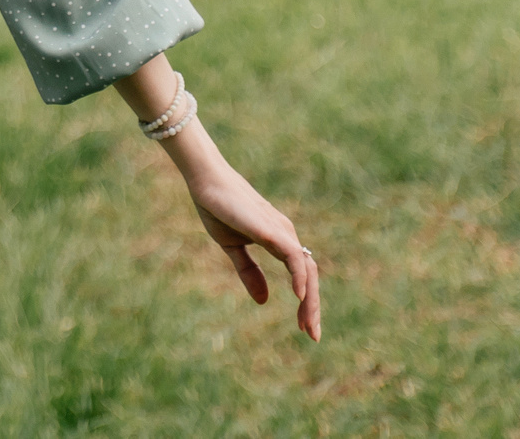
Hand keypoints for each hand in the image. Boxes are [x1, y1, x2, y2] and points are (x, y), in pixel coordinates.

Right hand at [172, 139, 321, 341]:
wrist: (206, 182)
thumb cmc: (218, 208)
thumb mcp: (233, 248)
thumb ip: (249, 272)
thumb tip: (264, 301)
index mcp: (278, 240)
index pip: (301, 274)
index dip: (305, 301)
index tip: (304, 327)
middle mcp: (286, 235)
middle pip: (310, 275)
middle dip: (312, 307)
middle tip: (312, 336)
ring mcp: (282, 231)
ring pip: (307, 269)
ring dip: (310, 299)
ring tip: (307, 325)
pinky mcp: (273, 230)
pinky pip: (294, 257)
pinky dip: (299, 277)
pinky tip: (298, 296)